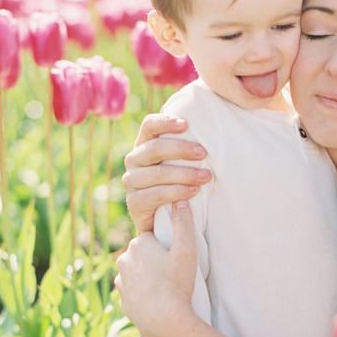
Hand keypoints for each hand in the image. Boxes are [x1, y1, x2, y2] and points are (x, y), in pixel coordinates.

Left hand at [115, 200, 197, 336]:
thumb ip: (184, 222)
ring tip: (165, 285)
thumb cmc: (176, 283)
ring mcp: (120, 280)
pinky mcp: (121, 298)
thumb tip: (180, 200)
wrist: (163, 320)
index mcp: (139, 243)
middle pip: (144, 253)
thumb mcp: (187, 249)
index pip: (153, 238)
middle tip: (173, 270)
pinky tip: (156, 297)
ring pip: (137, 271)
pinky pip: (133, 289)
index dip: (166, 246)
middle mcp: (124, 258)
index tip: (176, 256)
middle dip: (155, 259)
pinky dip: (142, 291)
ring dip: (148, 275)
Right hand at [123, 113, 210, 233]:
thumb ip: (184, 140)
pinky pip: (156, 194)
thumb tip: (199, 116)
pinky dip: (177, 192)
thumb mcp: (181, 160)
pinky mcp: (133, 202)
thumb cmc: (179, 181)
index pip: (149, 125)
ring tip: (205, 176)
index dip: (165, 122)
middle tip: (204, 153)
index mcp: (144, 144)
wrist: (167, 219)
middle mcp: (134, 159)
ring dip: (185, 174)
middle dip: (181, 149)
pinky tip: (194, 192)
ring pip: (158, 173)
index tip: (186, 124)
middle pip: (155, 148)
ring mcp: (131, 181)